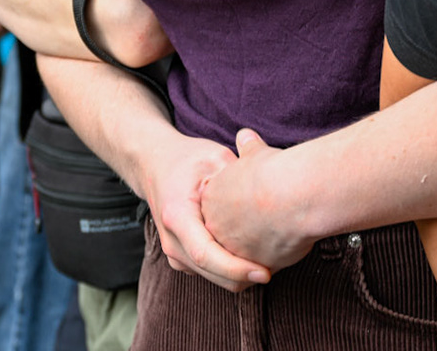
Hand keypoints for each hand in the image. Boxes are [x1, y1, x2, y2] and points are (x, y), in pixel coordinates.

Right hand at [132, 130, 272, 291]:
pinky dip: (233, 271)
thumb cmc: (186, 159)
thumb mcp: (213, 157)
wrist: (154, 165)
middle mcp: (172, 241)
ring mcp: (174, 253)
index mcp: (177, 216)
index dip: (236, 268)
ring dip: (241, 276)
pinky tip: (254, 256)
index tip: (265, 272)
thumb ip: (239, 175)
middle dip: (246, 276)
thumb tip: (273, 186)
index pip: (206, 254)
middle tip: (281, 265)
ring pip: (214, 278)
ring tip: (272, 260)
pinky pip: (211, 273)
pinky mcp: (182, 258)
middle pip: (213, 273)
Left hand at [201, 129, 319, 274]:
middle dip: (244, 230)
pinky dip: (270, 258)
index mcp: (211, 198)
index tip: (258, 199)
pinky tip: (287, 243)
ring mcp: (230, 249)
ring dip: (256, 248)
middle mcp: (215, 226)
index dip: (239, 204)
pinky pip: (258, 267)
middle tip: (267, 218)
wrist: (291, 196)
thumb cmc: (273, 172)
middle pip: (225, 234)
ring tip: (279, 232)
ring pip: (240, 255)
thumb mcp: (256, 153)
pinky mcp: (251, 266)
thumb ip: (249, 148)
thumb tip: (246, 135)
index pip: (219, 208)